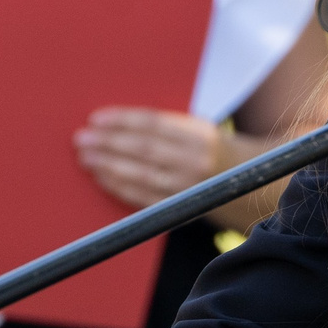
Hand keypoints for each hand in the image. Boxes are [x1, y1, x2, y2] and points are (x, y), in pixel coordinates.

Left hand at [73, 108, 225, 209]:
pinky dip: (121, 188)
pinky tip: (102, 179)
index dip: (122, 120)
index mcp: (199, 133)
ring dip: (109, 166)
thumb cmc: (208, 149)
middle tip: (81, 139)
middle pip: (144, 149)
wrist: (246, 183)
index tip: (95, 119)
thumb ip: (165, 126)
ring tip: (86, 158)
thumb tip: (116, 124)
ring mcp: (189, 187)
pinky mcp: (182, 209)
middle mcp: (196, 160)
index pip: (154, 123)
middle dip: (109, 143)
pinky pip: (145, 199)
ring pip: (142, 175)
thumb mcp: (197, 129)